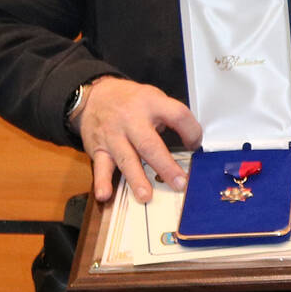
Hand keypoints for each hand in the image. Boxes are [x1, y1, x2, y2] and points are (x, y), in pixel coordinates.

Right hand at [74, 76, 199, 203]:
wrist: (94, 95)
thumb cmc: (129, 100)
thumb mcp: (154, 97)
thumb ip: (170, 117)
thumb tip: (189, 143)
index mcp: (151, 104)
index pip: (178, 116)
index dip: (192, 131)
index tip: (196, 145)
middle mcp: (131, 120)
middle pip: (150, 145)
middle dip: (165, 167)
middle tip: (179, 183)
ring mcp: (113, 135)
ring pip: (126, 159)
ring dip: (137, 179)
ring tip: (146, 196)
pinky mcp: (98, 148)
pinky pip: (100, 166)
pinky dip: (102, 182)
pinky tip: (105, 194)